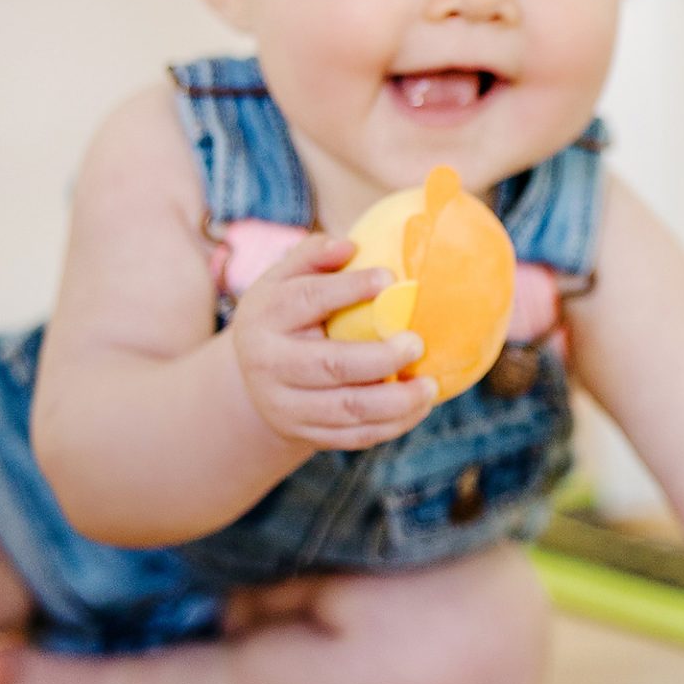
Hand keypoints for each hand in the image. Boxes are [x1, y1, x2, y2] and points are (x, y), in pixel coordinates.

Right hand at [231, 233, 437, 449]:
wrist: (252, 377)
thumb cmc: (284, 313)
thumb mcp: (283, 278)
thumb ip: (313, 255)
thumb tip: (350, 245)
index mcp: (264, 316)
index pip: (308, 299)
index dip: (350, 288)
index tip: (392, 279)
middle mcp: (268, 364)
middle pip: (330, 365)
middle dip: (380, 358)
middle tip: (418, 343)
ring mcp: (285, 405)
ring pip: (348, 409)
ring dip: (397, 401)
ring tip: (430, 386)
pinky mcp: (303, 434)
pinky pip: (354, 437)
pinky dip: (392, 426)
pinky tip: (418, 408)